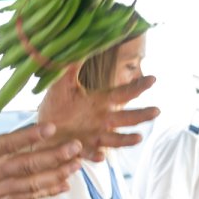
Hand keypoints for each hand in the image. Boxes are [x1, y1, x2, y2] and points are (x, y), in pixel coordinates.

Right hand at [0, 77, 83, 198]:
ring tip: (77, 163)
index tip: (52, 127)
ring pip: (31, 183)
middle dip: (54, 156)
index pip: (7, 143)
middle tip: (76, 145)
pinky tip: (65, 184)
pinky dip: (47, 191)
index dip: (30, 136)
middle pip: (26, 165)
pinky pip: (26, 196)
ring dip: (56, 174)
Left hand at [37, 64, 157, 161]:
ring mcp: (93, 137)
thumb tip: (79, 43)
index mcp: (100, 103)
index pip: (123, 94)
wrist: (41, 130)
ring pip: (114, 139)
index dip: (138, 87)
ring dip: (126, 139)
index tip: (153, 79)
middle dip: (141, 115)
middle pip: (126, 118)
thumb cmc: (55, 106)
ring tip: (138, 137)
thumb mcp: (62, 84)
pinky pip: (90, 153)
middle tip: (157, 111)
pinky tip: (101, 156)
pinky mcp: (80, 150)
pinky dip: (96, 155)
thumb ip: (71, 66)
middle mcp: (101, 121)